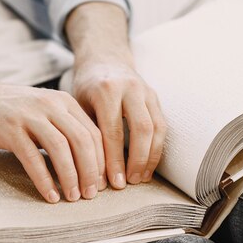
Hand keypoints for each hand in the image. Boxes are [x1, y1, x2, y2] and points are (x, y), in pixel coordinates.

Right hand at [0, 81, 105, 202]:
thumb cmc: (13, 112)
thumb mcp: (46, 113)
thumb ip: (67, 130)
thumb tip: (91, 164)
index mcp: (65, 102)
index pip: (94, 133)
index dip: (102, 161)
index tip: (103, 183)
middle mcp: (51, 106)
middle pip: (82, 140)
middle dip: (91, 171)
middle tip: (92, 194)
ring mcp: (30, 116)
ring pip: (61, 149)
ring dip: (71, 176)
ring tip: (73, 197)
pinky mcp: (10, 129)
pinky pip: (33, 158)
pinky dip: (44, 179)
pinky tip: (50, 195)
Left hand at [72, 59, 166, 187]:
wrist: (105, 58)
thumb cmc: (87, 86)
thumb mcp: (79, 104)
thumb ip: (88, 132)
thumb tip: (92, 172)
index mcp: (106, 90)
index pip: (113, 131)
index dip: (115, 160)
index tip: (112, 182)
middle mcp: (130, 88)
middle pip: (141, 130)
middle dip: (137, 160)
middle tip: (129, 183)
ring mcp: (146, 91)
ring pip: (157, 128)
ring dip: (151, 157)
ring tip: (141, 178)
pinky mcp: (156, 97)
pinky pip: (162, 126)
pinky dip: (157, 148)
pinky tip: (148, 166)